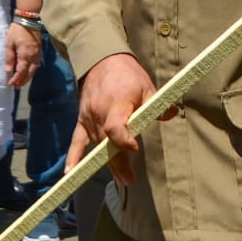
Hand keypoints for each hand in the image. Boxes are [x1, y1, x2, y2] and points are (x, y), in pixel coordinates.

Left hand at [5, 22, 41, 87]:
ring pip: (34, 70)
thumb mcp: (9, 43)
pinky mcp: (39, 51)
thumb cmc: (17, 31)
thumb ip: (9, 58)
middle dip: (23, 81)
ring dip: (28, 77)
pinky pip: (36, 64)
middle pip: (29, 73)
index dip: (16, 79)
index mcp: (25, 55)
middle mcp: (33, 57)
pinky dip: (32, 71)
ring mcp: (37, 54)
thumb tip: (8, 71)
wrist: (29, 20)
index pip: (21, 72)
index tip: (10, 84)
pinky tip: (28, 71)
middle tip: (16, 86)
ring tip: (22, 82)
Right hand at [68, 52, 169, 185]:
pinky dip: (73, 157)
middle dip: (117, 162)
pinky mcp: (82, 120)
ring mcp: (89, 117)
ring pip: (96, 144)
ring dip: (107, 162)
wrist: (102, 60)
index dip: (123, 140)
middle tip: (128, 179)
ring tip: (121, 177)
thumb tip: (172, 113)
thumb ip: (157, 104)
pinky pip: (76, 141)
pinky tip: (69, 173)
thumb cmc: (128, 75)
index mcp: (117, 103)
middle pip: (106, 142)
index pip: (115, 126)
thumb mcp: (147, 86)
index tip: (134, 148)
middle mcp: (99, 112)